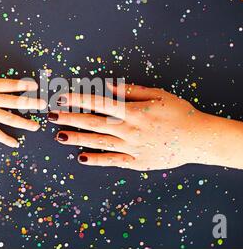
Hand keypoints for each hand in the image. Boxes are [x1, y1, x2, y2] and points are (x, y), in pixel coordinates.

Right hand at [0, 53, 45, 146]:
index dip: (25, 85)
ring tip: (36, 127)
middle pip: (16, 102)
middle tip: (43, 105)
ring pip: (10, 119)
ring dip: (24, 123)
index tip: (36, 87)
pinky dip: (5, 139)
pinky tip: (16, 144)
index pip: (12, 85)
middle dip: (31, 104)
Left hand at [48, 82, 242, 170]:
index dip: (79, 99)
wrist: (198, 138)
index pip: (99, 103)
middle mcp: (128, 130)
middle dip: (70, 118)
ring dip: (77, 139)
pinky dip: (97, 160)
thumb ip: (131, 91)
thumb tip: (109, 87)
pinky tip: (81, 158)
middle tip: (51, 116)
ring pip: (98, 142)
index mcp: (133, 111)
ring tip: (59, 136)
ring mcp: (131, 147)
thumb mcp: (158, 95)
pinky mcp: (136, 162)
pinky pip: (113, 161)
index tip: (63, 96)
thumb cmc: (178, 113)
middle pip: (93, 123)